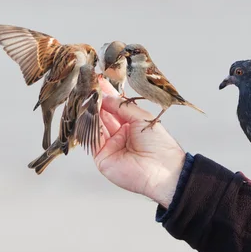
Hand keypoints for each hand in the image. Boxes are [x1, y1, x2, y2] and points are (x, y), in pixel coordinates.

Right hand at [94, 77, 185, 207]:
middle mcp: (118, 134)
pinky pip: (92, 138)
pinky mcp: (101, 156)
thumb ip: (122, 107)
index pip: (115, 107)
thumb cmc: (159, 144)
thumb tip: (105, 95)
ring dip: (91, 111)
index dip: (107, 94)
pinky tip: (88, 112)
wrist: (162, 170)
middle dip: (96, 100)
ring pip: (95, 125)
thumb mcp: (142, 118)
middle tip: (89, 86)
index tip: (98, 80)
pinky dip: (90, 125)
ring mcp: (109, 145)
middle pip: (103, 114)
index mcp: (131, 125)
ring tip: (87, 95)